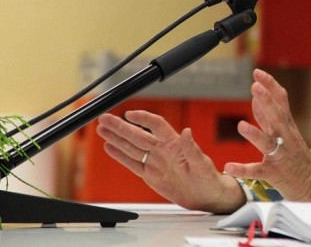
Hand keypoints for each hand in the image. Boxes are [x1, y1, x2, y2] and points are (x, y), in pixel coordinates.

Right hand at [95, 110, 241, 212]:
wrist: (207, 197)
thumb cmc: (209, 179)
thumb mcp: (202, 165)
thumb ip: (192, 149)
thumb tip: (186, 131)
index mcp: (175, 144)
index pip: (157, 125)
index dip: (144, 118)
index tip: (130, 113)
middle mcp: (163, 150)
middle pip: (138, 135)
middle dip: (120, 126)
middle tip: (104, 118)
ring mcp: (155, 161)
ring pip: (132, 147)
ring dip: (116, 138)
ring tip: (102, 129)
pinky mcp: (150, 175)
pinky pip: (132, 163)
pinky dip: (120, 155)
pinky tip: (109, 147)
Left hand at [221, 69, 310, 200]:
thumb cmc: (295, 154)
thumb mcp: (285, 131)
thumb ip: (269, 115)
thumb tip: (257, 95)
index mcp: (287, 125)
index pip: (281, 100)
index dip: (270, 85)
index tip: (257, 72)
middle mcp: (285, 137)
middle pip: (277, 117)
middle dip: (267, 101)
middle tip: (255, 87)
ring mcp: (280, 155)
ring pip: (268, 143)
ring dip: (255, 134)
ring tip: (241, 126)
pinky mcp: (274, 174)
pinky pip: (257, 171)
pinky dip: (242, 169)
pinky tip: (228, 167)